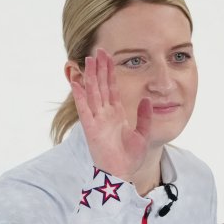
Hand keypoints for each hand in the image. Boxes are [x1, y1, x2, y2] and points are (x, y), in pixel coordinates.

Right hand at [71, 47, 152, 181]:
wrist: (122, 173)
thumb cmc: (129, 157)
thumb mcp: (142, 133)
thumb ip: (144, 116)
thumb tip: (147, 99)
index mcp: (116, 114)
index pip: (112, 88)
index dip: (110, 72)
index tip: (109, 56)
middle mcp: (105, 114)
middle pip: (101, 86)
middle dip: (100, 68)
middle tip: (98, 50)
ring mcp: (97, 120)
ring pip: (92, 93)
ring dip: (90, 76)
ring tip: (88, 60)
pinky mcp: (91, 128)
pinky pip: (84, 109)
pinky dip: (80, 95)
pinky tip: (77, 82)